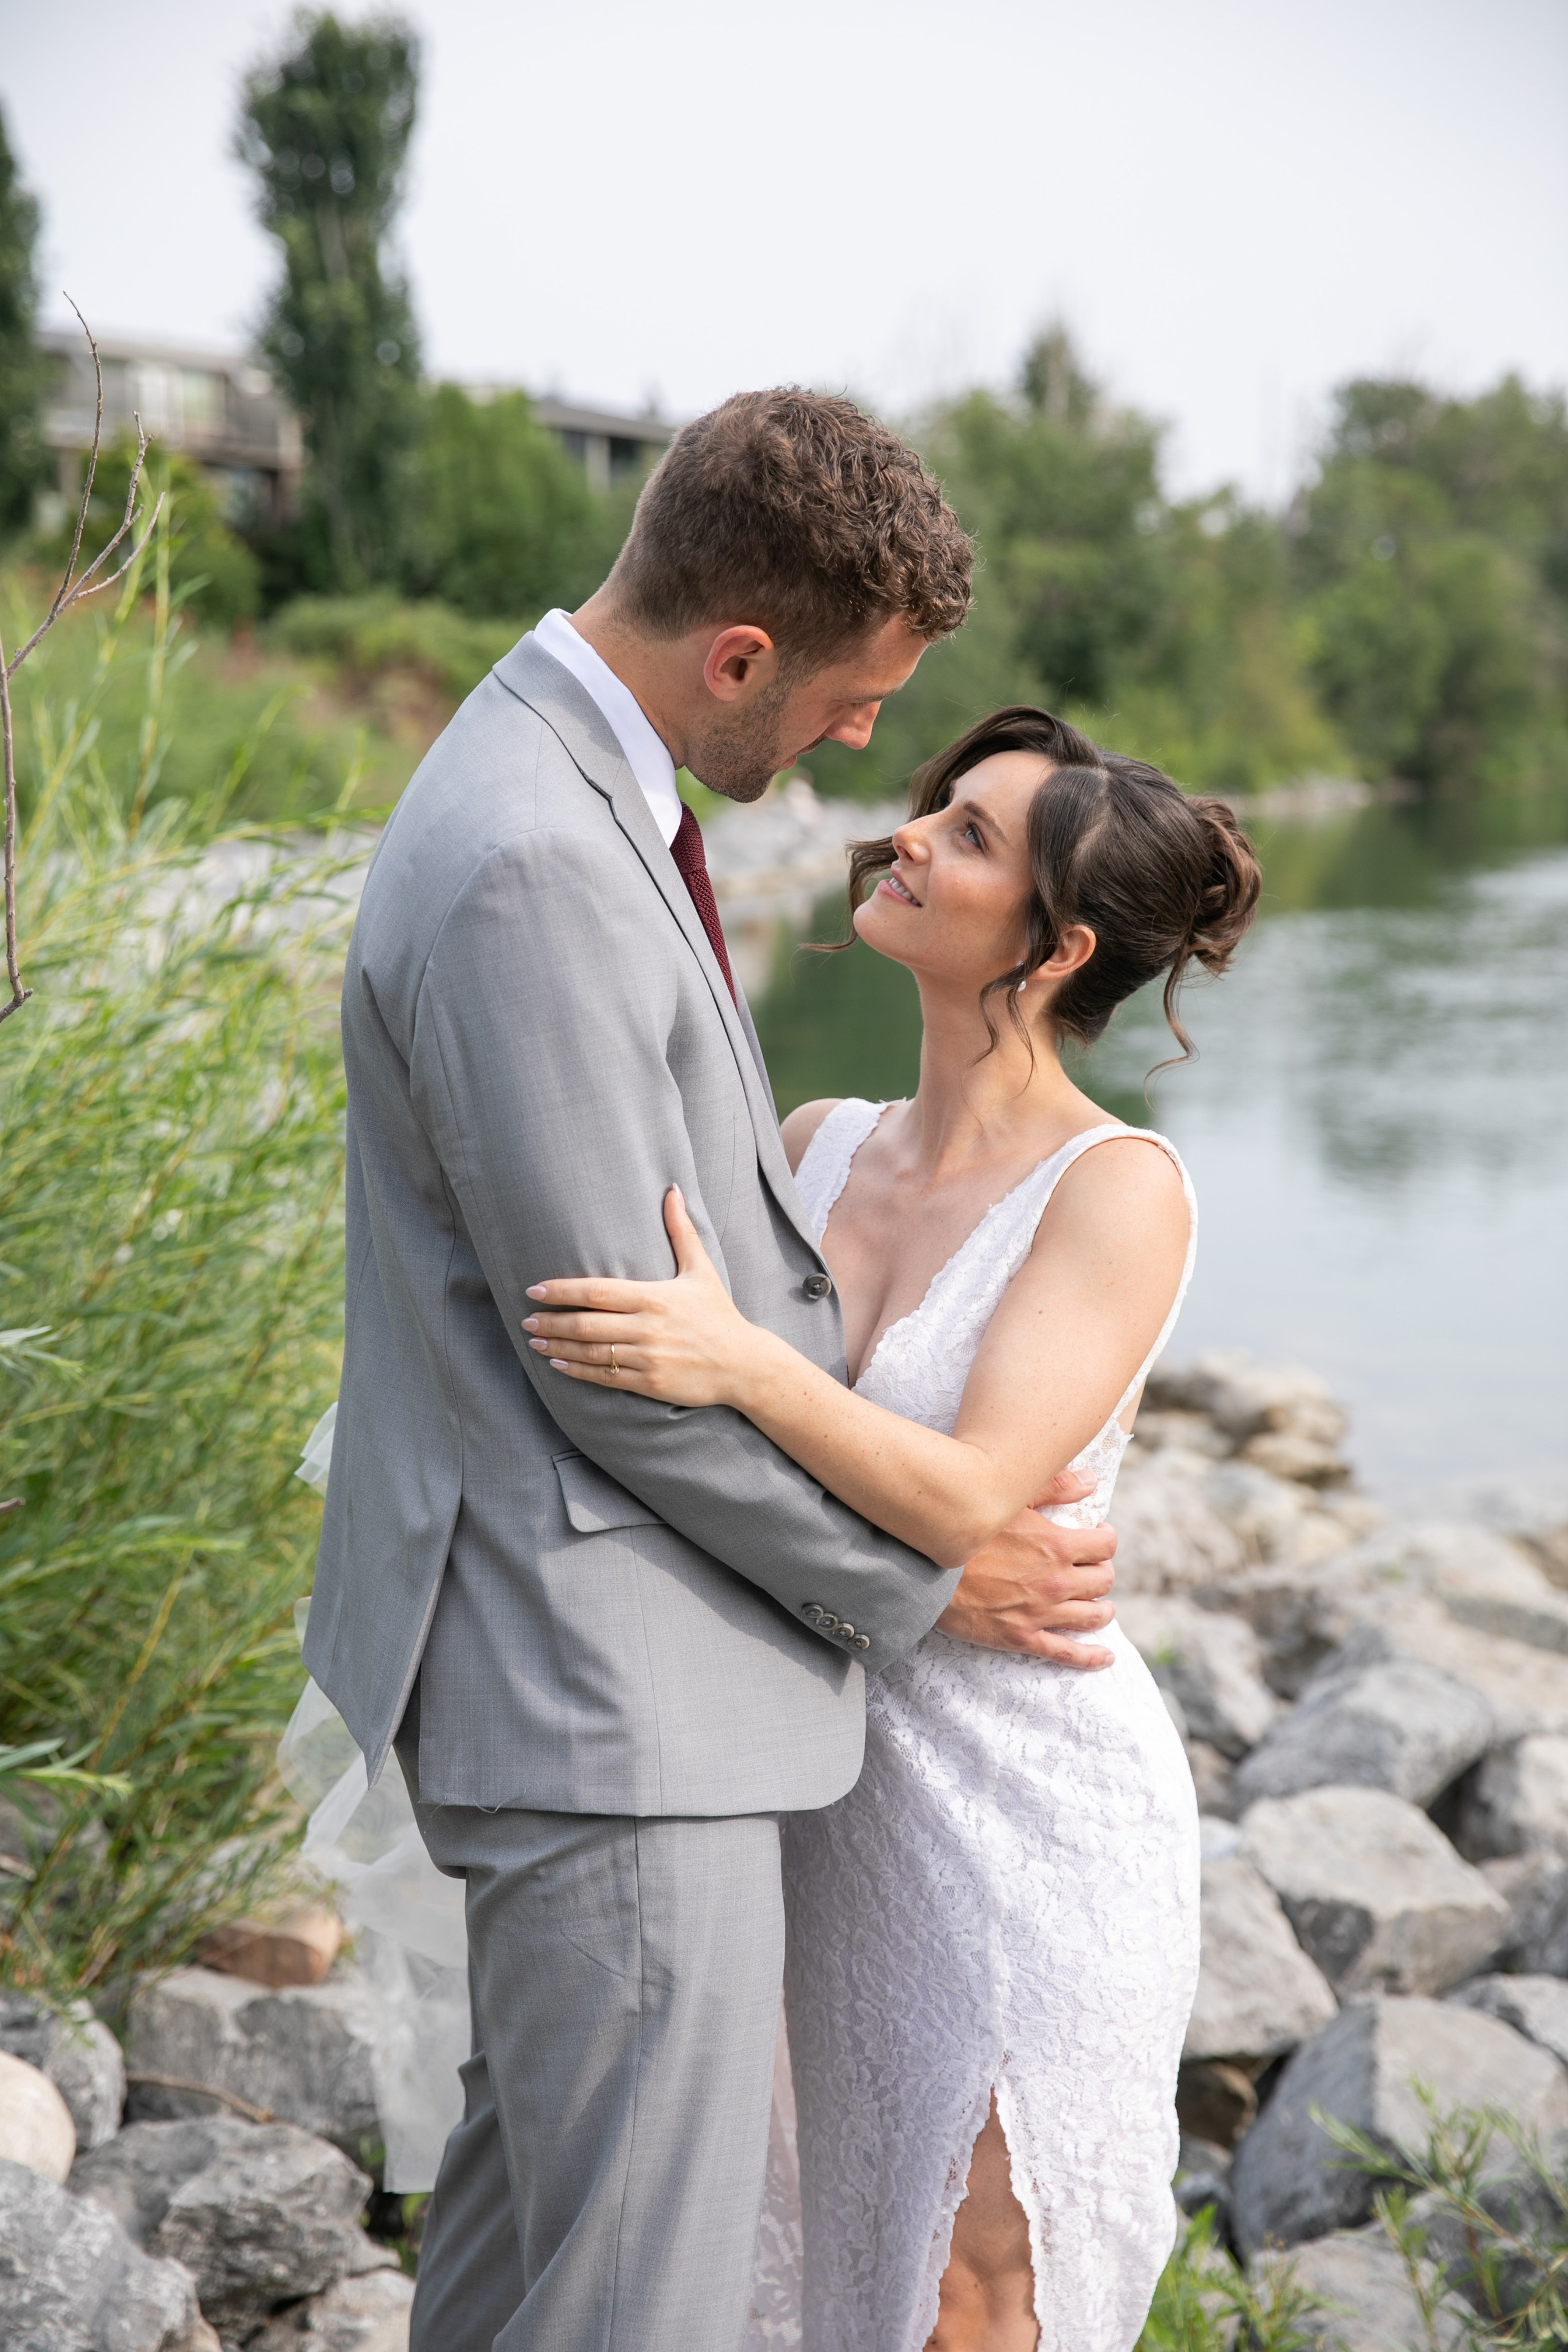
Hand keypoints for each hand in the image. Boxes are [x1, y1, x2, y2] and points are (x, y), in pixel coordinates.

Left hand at [522, 1188, 765, 1407]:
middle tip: (526, 1318)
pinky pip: (605, 1376)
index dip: (562, 1291)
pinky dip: (577, 1370)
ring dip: (557, 1345)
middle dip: (551, 1320)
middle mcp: (646, 1327)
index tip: (535, 1289)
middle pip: (585, 1324)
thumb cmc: (719, 1315)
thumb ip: (681, 1230)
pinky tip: (557, 1363)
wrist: (744, 1364)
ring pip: (590, 1352)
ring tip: (534, 1339)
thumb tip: (672, 1189)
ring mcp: (647, 1357)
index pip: (596, 1292)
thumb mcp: (701, 1270)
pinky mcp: (649, 1383)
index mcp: (653, 1297)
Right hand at [937, 1476, 1116, 1670]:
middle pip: (1103, 1581)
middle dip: (1103, 1572)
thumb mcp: (1011, 1499)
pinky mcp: (1022, 1637)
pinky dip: (1091, 1657)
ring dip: (1103, 1610)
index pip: (1104, 1546)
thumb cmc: (967, 1529)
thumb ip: (1055, 1487)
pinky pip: (1066, 1653)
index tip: (1098, 1536)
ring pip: (1092, 1616)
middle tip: (1093, 1568)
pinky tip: (1105, 1656)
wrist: (927, 1569)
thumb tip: (1092, 1482)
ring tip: (1101, 1605)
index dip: (1106, 1540)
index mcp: (1055, 1545)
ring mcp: (1041, 1612)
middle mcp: (1056, 1581)